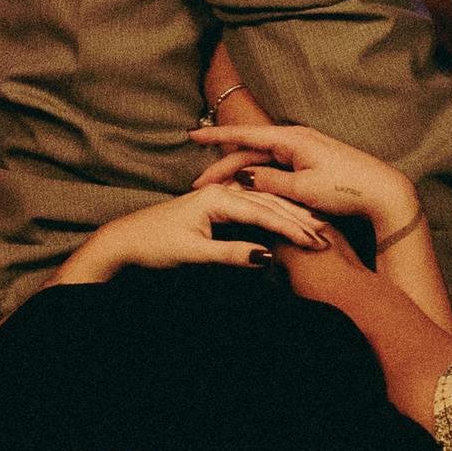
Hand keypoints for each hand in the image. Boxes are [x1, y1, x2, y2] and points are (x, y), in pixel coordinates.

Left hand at [59, 185, 336, 283]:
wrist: (125, 240)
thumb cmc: (154, 245)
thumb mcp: (194, 254)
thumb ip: (231, 254)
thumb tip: (267, 257)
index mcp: (217, 199)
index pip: (265, 213)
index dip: (293, 230)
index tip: (317, 244)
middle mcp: (221, 192)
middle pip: (269, 205)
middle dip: (299, 222)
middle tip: (326, 239)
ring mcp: (219, 198)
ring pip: (264, 205)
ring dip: (290, 218)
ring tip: (316, 230)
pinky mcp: (216, 206)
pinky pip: (253, 208)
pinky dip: (274, 217)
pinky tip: (288, 222)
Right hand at [183, 119, 418, 231]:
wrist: (382, 191)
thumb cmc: (346, 188)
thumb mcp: (303, 189)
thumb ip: (270, 182)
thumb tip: (245, 177)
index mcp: (290, 140)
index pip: (244, 136)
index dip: (216, 136)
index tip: (191, 134)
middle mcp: (294, 140)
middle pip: (248, 153)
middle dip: (221, 168)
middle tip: (197, 185)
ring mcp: (301, 151)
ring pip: (260, 163)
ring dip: (238, 177)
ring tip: (216, 191)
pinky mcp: (308, 163)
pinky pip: (275, 169)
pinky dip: (258, 180)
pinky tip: (246, 190)